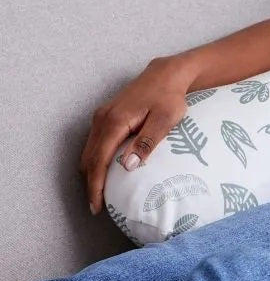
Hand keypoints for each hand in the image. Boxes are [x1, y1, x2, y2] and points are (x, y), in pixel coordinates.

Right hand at [78, 58, 192, 216]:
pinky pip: (95, 143)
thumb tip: (127, 166)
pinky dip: (96, 160)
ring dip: (92, 172)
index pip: (98, 160)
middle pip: (88, 159)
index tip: (97, 205)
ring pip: (89, 151)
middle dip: (91, 183)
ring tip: (102, 193)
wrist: (166, 74)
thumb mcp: (165, 120)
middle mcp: (102, 119)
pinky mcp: (106, 116)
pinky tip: (106, 171)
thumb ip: (146, 142)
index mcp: (114, 122)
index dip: (95, 185)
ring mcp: (102, 116)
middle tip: (99, 206)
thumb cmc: (169, 98)